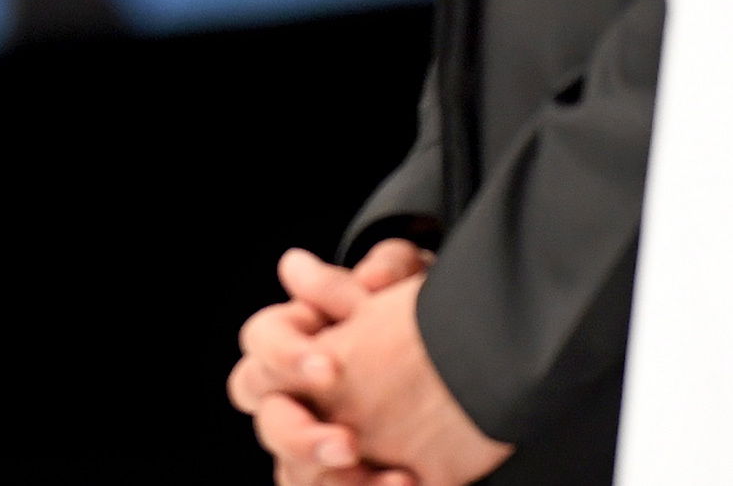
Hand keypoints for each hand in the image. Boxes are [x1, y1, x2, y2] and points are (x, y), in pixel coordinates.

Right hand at [231, 243, 435, 485]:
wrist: (471, 360)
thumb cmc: (427, 312)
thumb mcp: (418, 283)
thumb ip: (387, 268)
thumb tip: (361, 276)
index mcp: (300, 335)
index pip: (262, 341)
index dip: (286, 357)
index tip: (329, 369)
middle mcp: (297, 390)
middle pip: (266, 416)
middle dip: (298, 433)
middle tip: (347, 442)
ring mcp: (320, 435)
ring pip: (290, 467)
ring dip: (323, 474)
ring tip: (378, 475)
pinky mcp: (351, 473)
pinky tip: (407, 483)